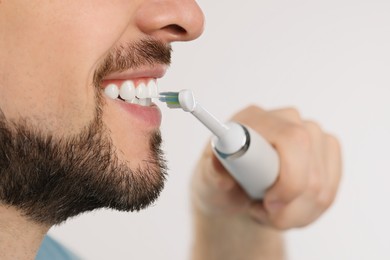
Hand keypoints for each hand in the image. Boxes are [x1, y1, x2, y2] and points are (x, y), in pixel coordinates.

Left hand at [191, 105, 341, 229]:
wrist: (234, 188)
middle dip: (287, 208)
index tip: (267, 204)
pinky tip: (285, 206)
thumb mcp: (207, 181)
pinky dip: (307, 211)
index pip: (294, 141)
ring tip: (268, 209)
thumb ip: (212, 175)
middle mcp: (288, 119)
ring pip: (321, 190)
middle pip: (312, 174)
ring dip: (294, 214)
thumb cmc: (219, 179)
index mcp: (255, 119)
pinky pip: (329, 193)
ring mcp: (311, 133)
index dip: (288, 180)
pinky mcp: (326, 150)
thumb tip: (222, 175)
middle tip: (262, 212)